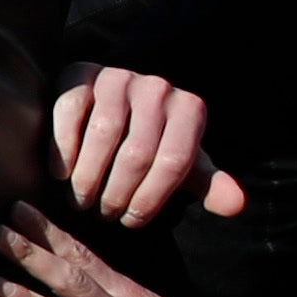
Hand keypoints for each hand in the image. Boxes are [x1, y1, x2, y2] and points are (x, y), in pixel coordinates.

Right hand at [48, 64, 246, 228]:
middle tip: (102, 216)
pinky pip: (71, 111)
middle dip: (117, 192)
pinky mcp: (81, 74)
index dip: (151, 198)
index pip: (174, 161)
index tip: (131, 222)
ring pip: (104, 133)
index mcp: (190, 109)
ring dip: (89, 176)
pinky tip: (60, 175)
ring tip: (80, 202)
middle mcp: (158, 88)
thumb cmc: (154, 143)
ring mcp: (118, 78)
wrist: (116, 104)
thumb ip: (207, 184)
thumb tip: (236, 206)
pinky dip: (65, 146)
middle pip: (137, 151)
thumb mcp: (183, 164)